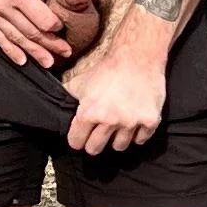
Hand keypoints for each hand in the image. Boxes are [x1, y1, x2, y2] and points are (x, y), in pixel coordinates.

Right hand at [0, 0, 67, 67]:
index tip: (62, 28)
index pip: (41, 18)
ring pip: (15, 38)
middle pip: (30, 32)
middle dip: (50, 44)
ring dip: (33, 52)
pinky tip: (20, 60)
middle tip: (65, 53)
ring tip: (48, 62)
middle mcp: (1, 6)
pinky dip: (9, 50)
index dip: (54, 26)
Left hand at [67, 25, 170, 155]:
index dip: (77, 140)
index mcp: (89, 113)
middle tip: (98, 135)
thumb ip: (69, 98)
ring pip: (119, 147)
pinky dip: (137, 134)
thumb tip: (57, 106)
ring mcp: (130, 123)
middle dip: (94, 143)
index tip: (81, 138)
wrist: (137, 57)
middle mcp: (109, 121)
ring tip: (117, 127)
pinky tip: (133, 124)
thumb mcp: (81, 82)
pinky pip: (140, 139)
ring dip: (117, 139)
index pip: (76, 142)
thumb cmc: (108, 69)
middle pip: (95, 149)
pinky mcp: (149, 121)